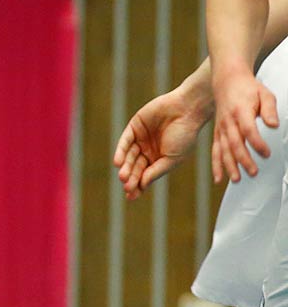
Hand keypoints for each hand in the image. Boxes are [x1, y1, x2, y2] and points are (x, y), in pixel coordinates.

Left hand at [113, 80, 210, 199]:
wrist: (188, 109)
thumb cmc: (185, 134)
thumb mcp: (173, 158)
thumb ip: (156, 171)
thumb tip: (141, 185)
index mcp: (159, 159)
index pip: (145, 175)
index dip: (138, 186)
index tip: (131, 196)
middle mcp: (148, 150)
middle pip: (136, 167)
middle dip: (131, 177)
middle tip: (127, 187)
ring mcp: (141, 138)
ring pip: (129, 156)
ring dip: (125, 166)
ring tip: (123, 176)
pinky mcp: (135, 127)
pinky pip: (125, 141)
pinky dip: (121, 151)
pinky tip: (118, 162)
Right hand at [210, 68, 278, 183]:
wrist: (227, 81)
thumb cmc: (249, 88)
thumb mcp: (265, 94)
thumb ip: (270, 110)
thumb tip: (273, 125)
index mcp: (240, 111)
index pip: (248, 130)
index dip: (257, 143)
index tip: (266, 153)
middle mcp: (228, 122)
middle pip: (234, 144)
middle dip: (243, 160)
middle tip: (253, 172)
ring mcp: (220, 128)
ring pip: (223, 150)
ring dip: (229, 166)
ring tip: (237, 179)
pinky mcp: (217, 133)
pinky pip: (215, 151)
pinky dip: (216, 165)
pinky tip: (219, 178)